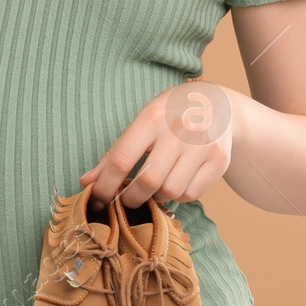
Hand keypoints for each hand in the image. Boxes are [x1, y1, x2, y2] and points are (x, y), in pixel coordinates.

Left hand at [79, 81, 235, 210]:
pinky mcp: (219, 160)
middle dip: (131, 198)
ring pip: (171, 191)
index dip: (106, 185)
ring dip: (156, 197)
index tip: (96, 201)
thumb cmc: (169, 116)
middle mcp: (178, 130)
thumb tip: (86, 182)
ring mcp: (202, 145)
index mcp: (152, 118)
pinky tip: (175, 182)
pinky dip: (178, 196)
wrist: (218, 104)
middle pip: (148, 181)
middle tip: (126, 200)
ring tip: (153, 188)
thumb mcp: (141, 123)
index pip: (122, 159)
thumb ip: (114, 153)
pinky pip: (192, 193)